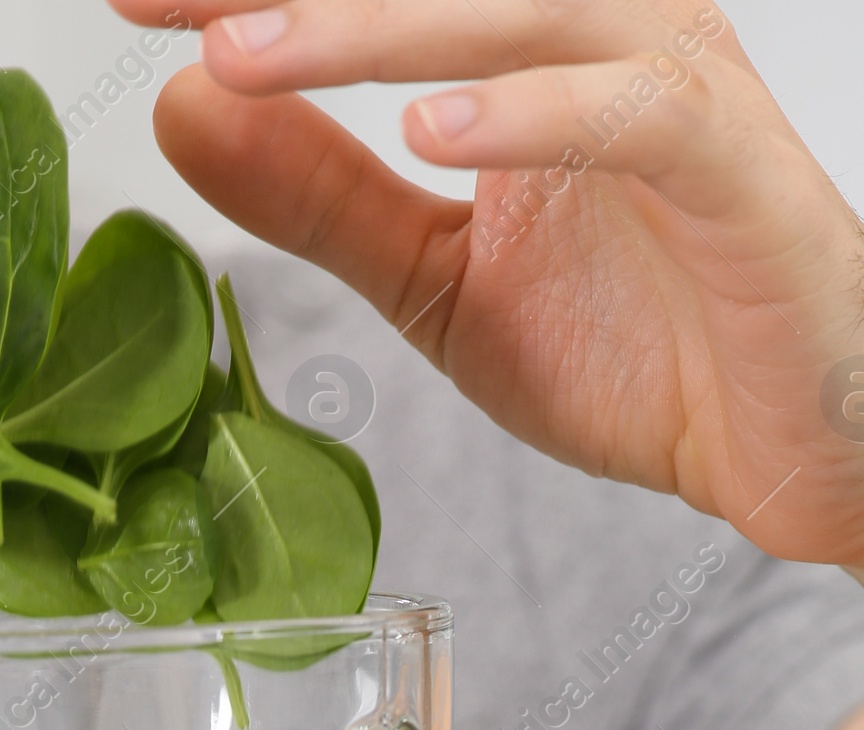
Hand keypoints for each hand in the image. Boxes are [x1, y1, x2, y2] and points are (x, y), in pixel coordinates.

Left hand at [109, 1, 863, 569]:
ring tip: (244, 56)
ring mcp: (667, 82)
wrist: (784, 447)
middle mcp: (595, 31)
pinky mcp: (729, 157)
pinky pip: (630, 108)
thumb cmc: (642, 346)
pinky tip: (429, 132)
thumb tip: (184, 115)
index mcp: (521, 48)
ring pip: (516, 9)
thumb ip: (322, 200)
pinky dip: (529, 115)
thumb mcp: (438, 283)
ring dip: (373, 27)